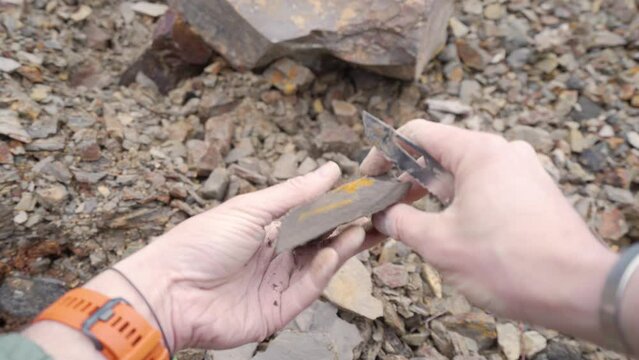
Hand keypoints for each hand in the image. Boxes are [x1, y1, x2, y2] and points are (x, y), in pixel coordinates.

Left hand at [112, 162, 376, 350]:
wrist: (168, 289)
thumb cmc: (201, 242)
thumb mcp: (250, 209)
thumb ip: (294, 193)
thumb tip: (331, 169)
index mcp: (271, 231)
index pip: (315, 218)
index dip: (339, 208)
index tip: (366, 195)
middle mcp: (279, 257)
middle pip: (324, 242)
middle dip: (352, 229)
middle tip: (382, 215)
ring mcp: (279, 285)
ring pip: (321, 265)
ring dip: (342, 247)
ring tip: (363, 228)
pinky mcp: (279, 310)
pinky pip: (308, 289)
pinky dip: (322, 271)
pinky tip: (331, 254)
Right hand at [361, 120, 617, 343]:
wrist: (578, 289)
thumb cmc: (508, 262)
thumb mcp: (439, 243)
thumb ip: (400, 222)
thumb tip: (381, 215)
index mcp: (478, 152)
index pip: (416, 134)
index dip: (383, 152)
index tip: (368, 177)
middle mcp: (502, 152)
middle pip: (439, 153)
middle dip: (406, 179)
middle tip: (383, 205)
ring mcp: (521, 171)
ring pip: (462, 173)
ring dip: (431, 194)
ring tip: (410, 220)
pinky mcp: (531, 192)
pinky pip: (484, 187)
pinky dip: (458, 201)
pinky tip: (446, 227)